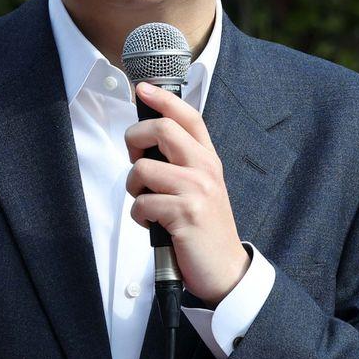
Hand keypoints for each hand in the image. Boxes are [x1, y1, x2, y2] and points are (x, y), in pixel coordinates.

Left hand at [125, 82, 250, 306]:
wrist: (225, 270)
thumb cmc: (204, 227)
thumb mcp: (201, 187)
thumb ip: (181, 163)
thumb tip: (146, 141)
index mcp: (208, 159)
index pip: (187, 116)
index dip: (164, 98)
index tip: (143, 88)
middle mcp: (205, 169)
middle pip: (160, 130)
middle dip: (134, 140)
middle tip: (136, 162)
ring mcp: (197, 190)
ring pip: (143, 169)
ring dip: (134, 189)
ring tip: (148, 203)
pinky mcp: (185, 214)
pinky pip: (142, 203)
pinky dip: (139, 216)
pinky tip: (153, 224)